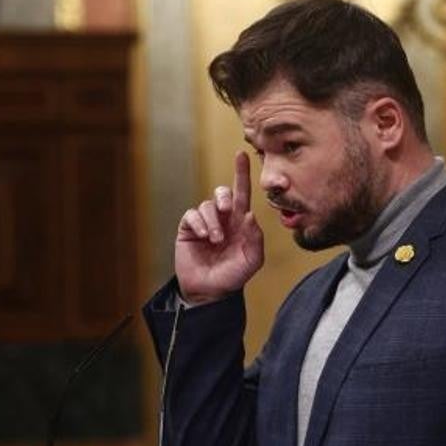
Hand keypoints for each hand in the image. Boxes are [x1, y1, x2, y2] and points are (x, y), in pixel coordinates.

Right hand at [175, 151, 263, 303]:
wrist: (210, 291)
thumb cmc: (233, 276)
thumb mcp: (252, 260)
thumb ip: (256, 238)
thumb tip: (251, 214)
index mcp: (241, 222)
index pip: (242, 193)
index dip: (241, 174)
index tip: (240, 154)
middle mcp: (223, 219)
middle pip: (222, 193)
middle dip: (224, 196)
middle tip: (228, 209)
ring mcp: (205, 223)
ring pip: (207, 205)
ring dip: (213, 221)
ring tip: (215, 240)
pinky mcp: (189, 229)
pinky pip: (192, 215)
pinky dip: (199, 223)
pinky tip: (204, 236)